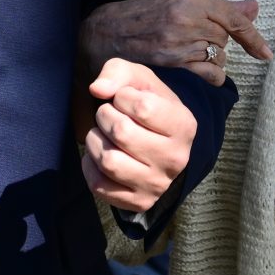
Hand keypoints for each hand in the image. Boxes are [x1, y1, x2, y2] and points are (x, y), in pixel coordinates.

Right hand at [77, 0, 268, 85]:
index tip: (266, 54)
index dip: (253, 37)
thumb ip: (220, 8)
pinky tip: (197, 71)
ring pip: (217, 57)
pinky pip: (208, 74)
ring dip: (210, 59)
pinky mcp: (171, 62)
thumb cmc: (143, 15)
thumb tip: (254, 7)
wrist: (105, 32)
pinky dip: (209, 76)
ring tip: (188, 54)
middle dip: (216, 43)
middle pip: (224, 39)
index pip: (234, 18)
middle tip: (194, 40)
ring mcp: (178, 41)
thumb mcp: (180, 2)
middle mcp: (186, 17)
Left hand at [81, 59, 197, 212]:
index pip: (143, 107)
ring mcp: (158, 184)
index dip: (123, 97)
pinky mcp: (138, 202)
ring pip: (109, 161)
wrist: (156, 142)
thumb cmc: (146, 106)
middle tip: (108, 115)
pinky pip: (99, 185)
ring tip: (103, 134)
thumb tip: (97, 89)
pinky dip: (90, 165)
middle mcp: (176, 159)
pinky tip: (100, 154)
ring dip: (95, 141)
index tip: (125, 99)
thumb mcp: (139, 80)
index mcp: (184, 126)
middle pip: (122, 132)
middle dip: (105, 116)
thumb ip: (118, 72)